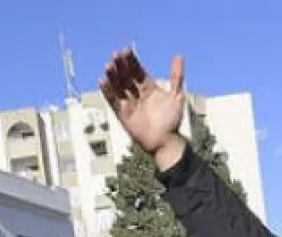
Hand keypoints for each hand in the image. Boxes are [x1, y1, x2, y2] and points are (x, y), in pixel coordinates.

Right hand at [100, 49, 187, 168]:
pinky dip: (107, 92)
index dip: (132, 61)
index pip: (137, 71)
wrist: (165, 141)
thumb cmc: (172, 120)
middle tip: (115, 55)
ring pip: (118, 86)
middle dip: (121, 66)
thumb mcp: (176, 95)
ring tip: (108, 65)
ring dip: (112, 76)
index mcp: (148, 87)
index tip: (126, 50)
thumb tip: (179, 56)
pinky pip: (112, 101)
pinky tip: (102, 81)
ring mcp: (129, 103)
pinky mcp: (122, 114)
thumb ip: (176, 76)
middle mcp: (137, 93)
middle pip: (126, 76)